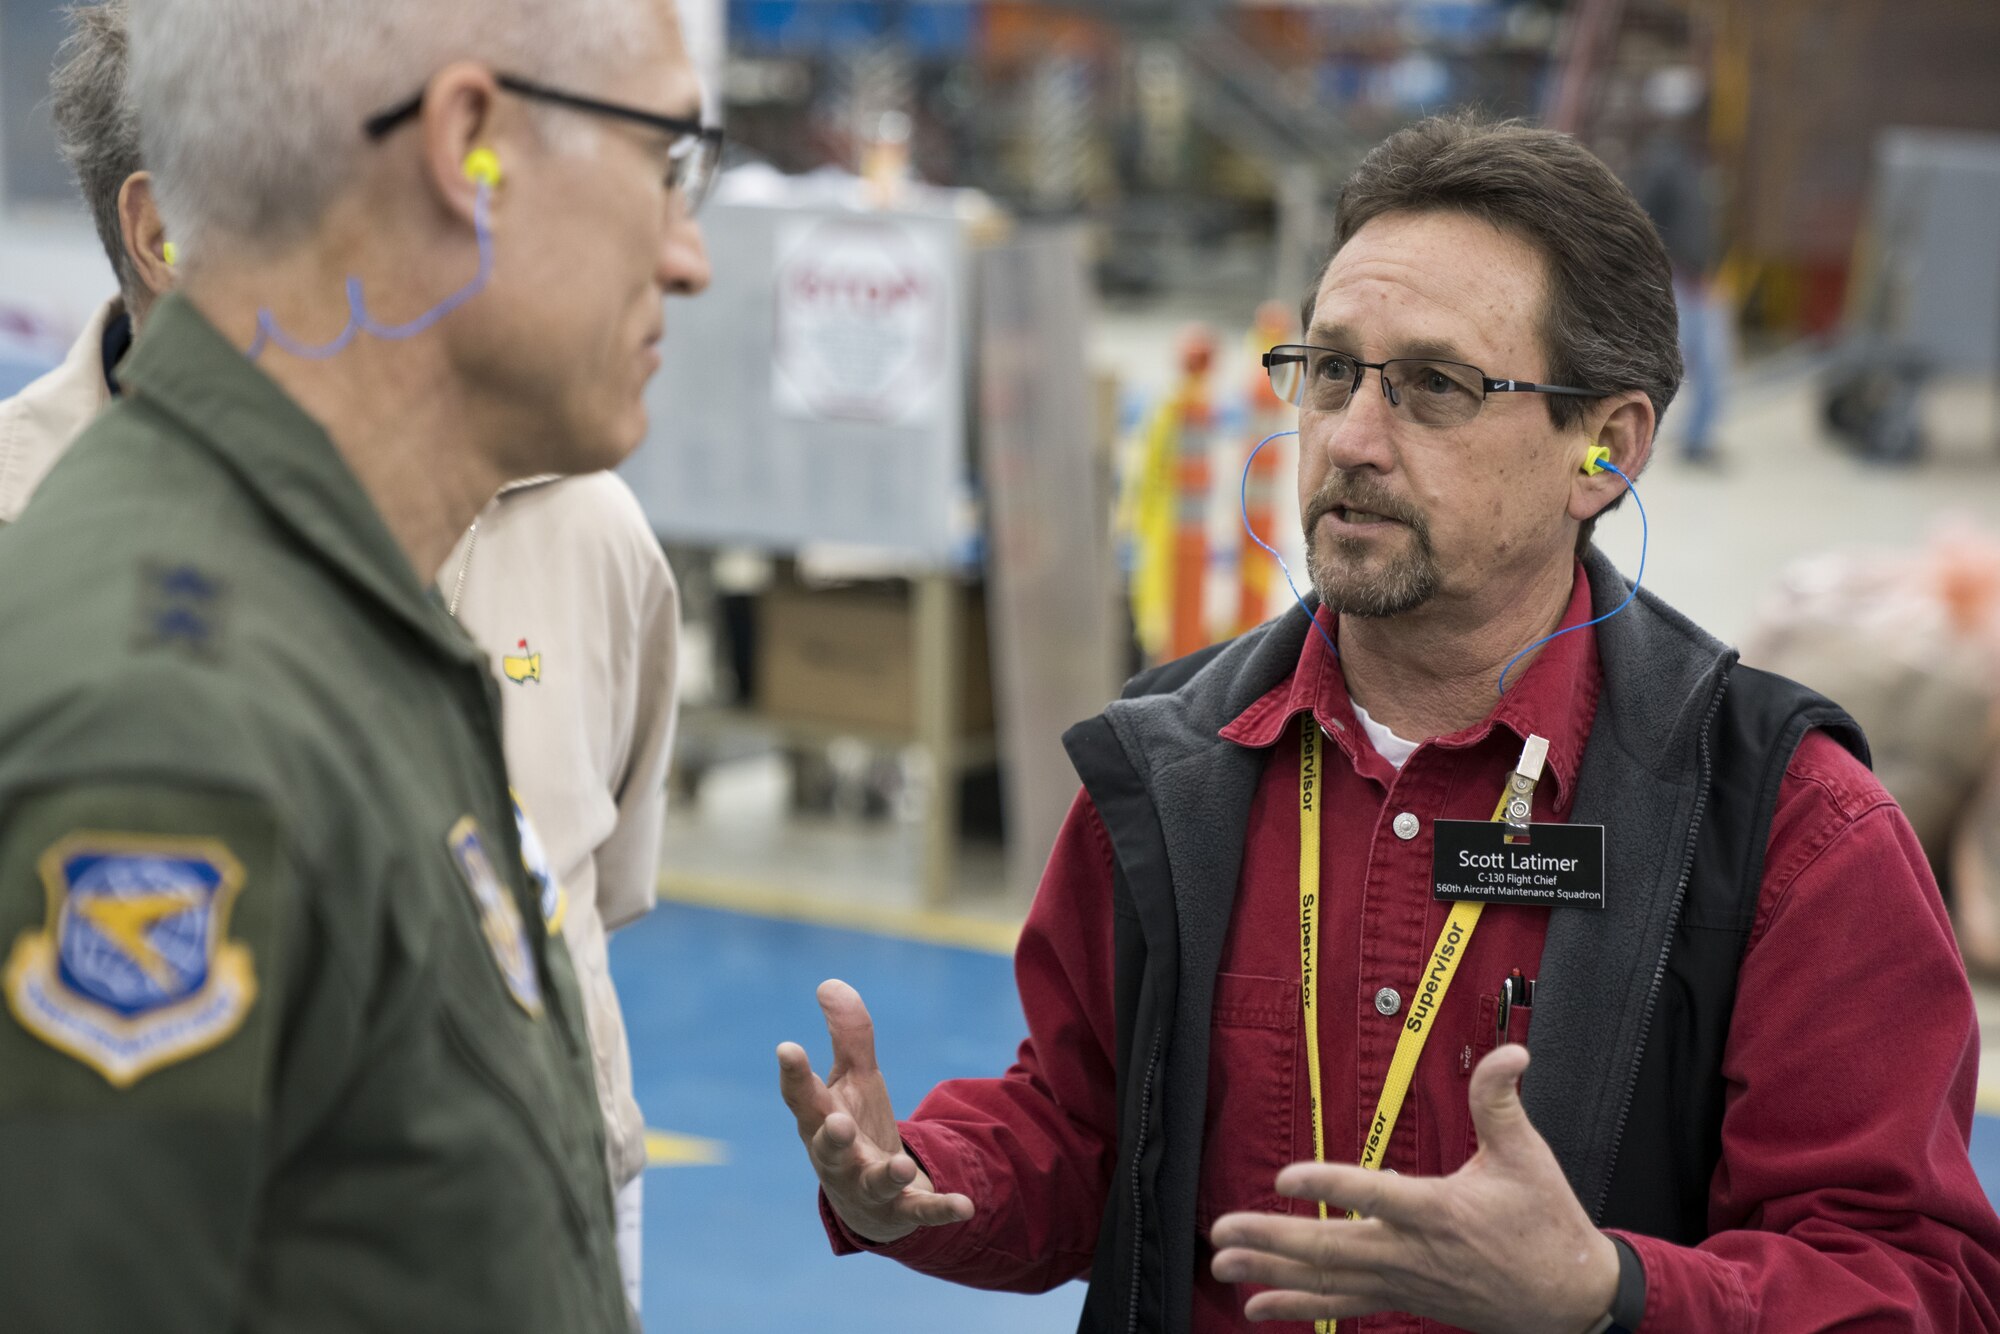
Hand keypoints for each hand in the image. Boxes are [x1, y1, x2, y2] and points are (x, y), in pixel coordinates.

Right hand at [776, 978, 974, 1244]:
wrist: (869, 1203)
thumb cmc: (853, 1128)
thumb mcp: (853, 1081)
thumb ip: (847, 1036)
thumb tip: (830, 983)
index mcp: (821, 1121)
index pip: (802, 1097)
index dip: (794, 1075)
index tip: (787, 1048)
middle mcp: (837, 1158)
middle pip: (830, 1147)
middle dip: (834, 1138)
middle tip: (839, 1124)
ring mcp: (867, 1187)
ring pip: (873, 1183)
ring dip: (887, 1175)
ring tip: (903, 1166)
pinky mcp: (899, 1210)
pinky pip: (920, 1211)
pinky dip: (941, 1208)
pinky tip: (965, 1205)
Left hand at [1209, 1045, 1618, 1333]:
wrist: (1570, 1300)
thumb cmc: (1546, 1225)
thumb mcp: (1527, 1156)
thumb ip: (1501, 1101)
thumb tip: (1510, 1051)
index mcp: (1437, 1210)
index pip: (1374, 1195)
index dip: (1328, 1183)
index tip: (1284, 1175)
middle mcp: (1411, 1251)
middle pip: (1331, 1247)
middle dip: (1272, 1237)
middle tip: (1223, 1229)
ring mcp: (1403, 1280)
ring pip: (1328, 1280)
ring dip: (1271, 1271)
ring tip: (1223, 1264)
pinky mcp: (1402, 1297)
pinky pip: (1342, 1304)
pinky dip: (1297, 1305)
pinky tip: (1257, 1305)